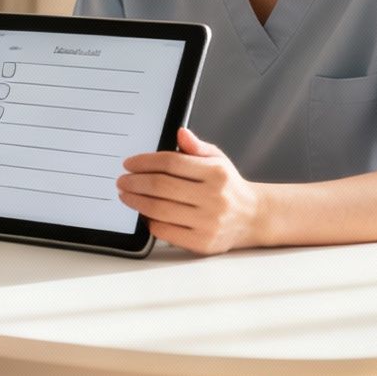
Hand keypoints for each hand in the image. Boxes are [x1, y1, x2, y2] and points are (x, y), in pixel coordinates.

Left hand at [117, 128, 260, 254]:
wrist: (254, 217)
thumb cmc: (229, 187)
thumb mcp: (218, 160)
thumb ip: (197, 148)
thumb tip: (180, 132)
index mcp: (216, 173)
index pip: (171, 163)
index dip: (145, 162)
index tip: (129, 164)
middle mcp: (214, 197)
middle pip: (161, 186)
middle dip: (135, 182)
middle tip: (122, 181)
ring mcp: (208, 222)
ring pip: (160, 210)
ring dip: (136, 201)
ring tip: (126, 196)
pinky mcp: (203, 243)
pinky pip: (166, 231)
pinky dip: (150, 221)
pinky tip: (145, 214)